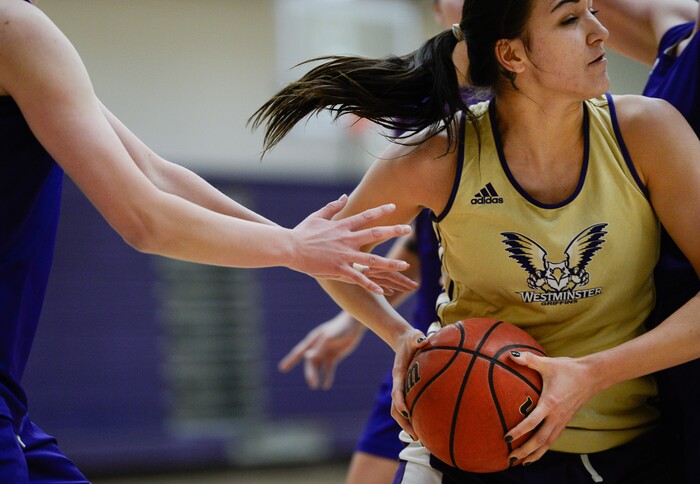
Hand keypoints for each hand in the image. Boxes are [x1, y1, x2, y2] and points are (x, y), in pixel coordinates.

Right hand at [278, 313, 365, 389]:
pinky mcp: (334, 356)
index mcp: (312, 340)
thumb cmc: (340, 328)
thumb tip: (307, 357)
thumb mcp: (329, 338)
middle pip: (310, 363)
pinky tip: (326, 385)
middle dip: (309, 374)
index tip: (282, 369)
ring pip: (317, 367)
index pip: (298, 352)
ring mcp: (325, 352)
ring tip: (315, 386)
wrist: (353, 324)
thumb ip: (319, 348)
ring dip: (316, 376)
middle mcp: (316, 347)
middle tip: (312, 384)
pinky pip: (328, 368)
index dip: (290, 360)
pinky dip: (327, 376)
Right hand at [290, 195, 413, 294]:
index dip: (380, 211)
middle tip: (408, 229)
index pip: (366, 216)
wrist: (289, 247)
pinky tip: (382, 291)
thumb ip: (333, 207)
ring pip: (372, 259)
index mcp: (342, 226)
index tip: (393, 206)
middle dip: (393, 231)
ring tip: (404, 265)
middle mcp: (346, 239)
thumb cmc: (301, 232)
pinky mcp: (338, 269)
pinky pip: (358, 278)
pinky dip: (370, 285)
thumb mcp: (318, 216)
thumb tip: (345, 196)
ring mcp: (343, 255)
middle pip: (375, 234)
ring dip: (389, 262)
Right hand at [390, 328, 429, 440]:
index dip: (399, 401)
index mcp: (399, 373)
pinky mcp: (407, 390)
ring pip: (399, 411)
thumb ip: (417, 338)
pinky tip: (424, 426)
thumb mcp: (415, 336)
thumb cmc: (412, 339)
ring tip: (419, 437)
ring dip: (406, 424)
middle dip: (403, 421)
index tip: (405, 411)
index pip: (396, 390)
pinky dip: (412, 418)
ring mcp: (401, 388)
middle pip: (395, 407)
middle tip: (415, 435)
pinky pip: (407, 407)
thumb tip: (423, 340)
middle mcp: (398, 383)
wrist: (404, 341)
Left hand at [504, 352, 598, 465]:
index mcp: (550, 403)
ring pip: (548, 443)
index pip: (533, 422)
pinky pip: (553, 438)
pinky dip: (544, 448)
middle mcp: (557, 416)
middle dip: (525, 451)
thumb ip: (528, 360)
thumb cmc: (568, 369)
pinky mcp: (565, 421)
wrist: (592, 376)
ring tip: (521, 463)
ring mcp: (562, 420)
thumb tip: (509, 355)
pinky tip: (535, 453)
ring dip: (534, 454)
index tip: (506, 437)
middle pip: (540, 440)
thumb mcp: (547, 363)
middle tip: (510, 459)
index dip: (519, 431)